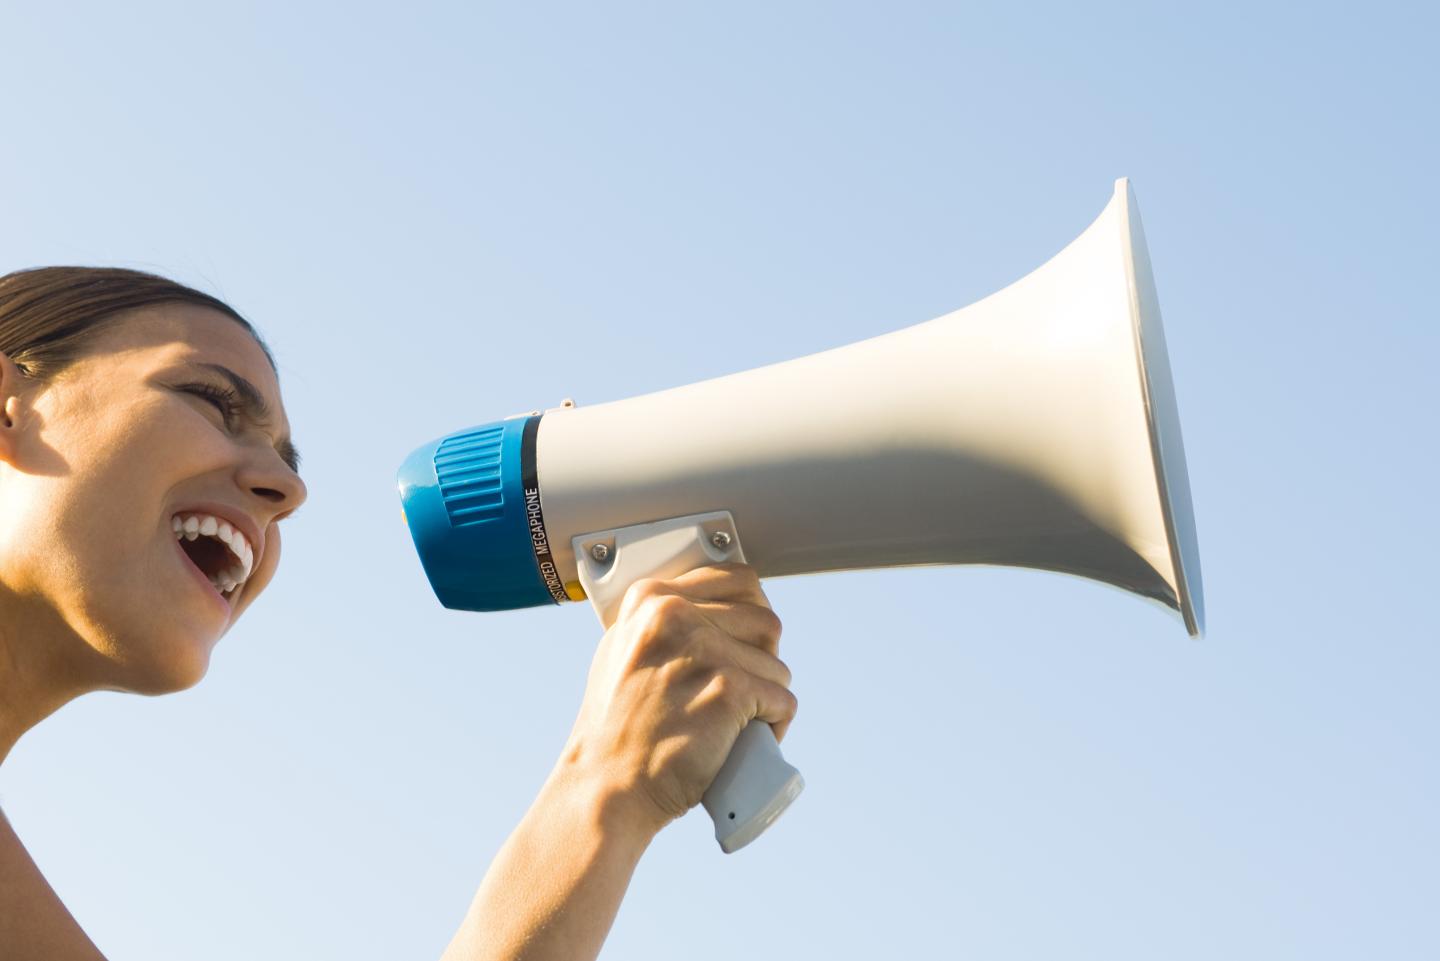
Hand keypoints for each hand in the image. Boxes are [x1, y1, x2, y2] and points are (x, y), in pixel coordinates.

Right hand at [559, 564, 796, 837]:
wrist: (606, 787)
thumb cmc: (616, 729)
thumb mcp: (623, 652)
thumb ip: (661, 625)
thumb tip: (710, 610)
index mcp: (651, 599)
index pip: (739, 581)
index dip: (751, 617)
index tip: (745, 644)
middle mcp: (676, 615)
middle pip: (765, 622)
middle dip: (762, 661)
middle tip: (739, 693)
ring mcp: (703, 651)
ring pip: (777, 666)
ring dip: (767, 698)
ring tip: (734, 724)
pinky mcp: (729, 689)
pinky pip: (783, 701)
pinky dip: (775, 726)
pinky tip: (747, 742)